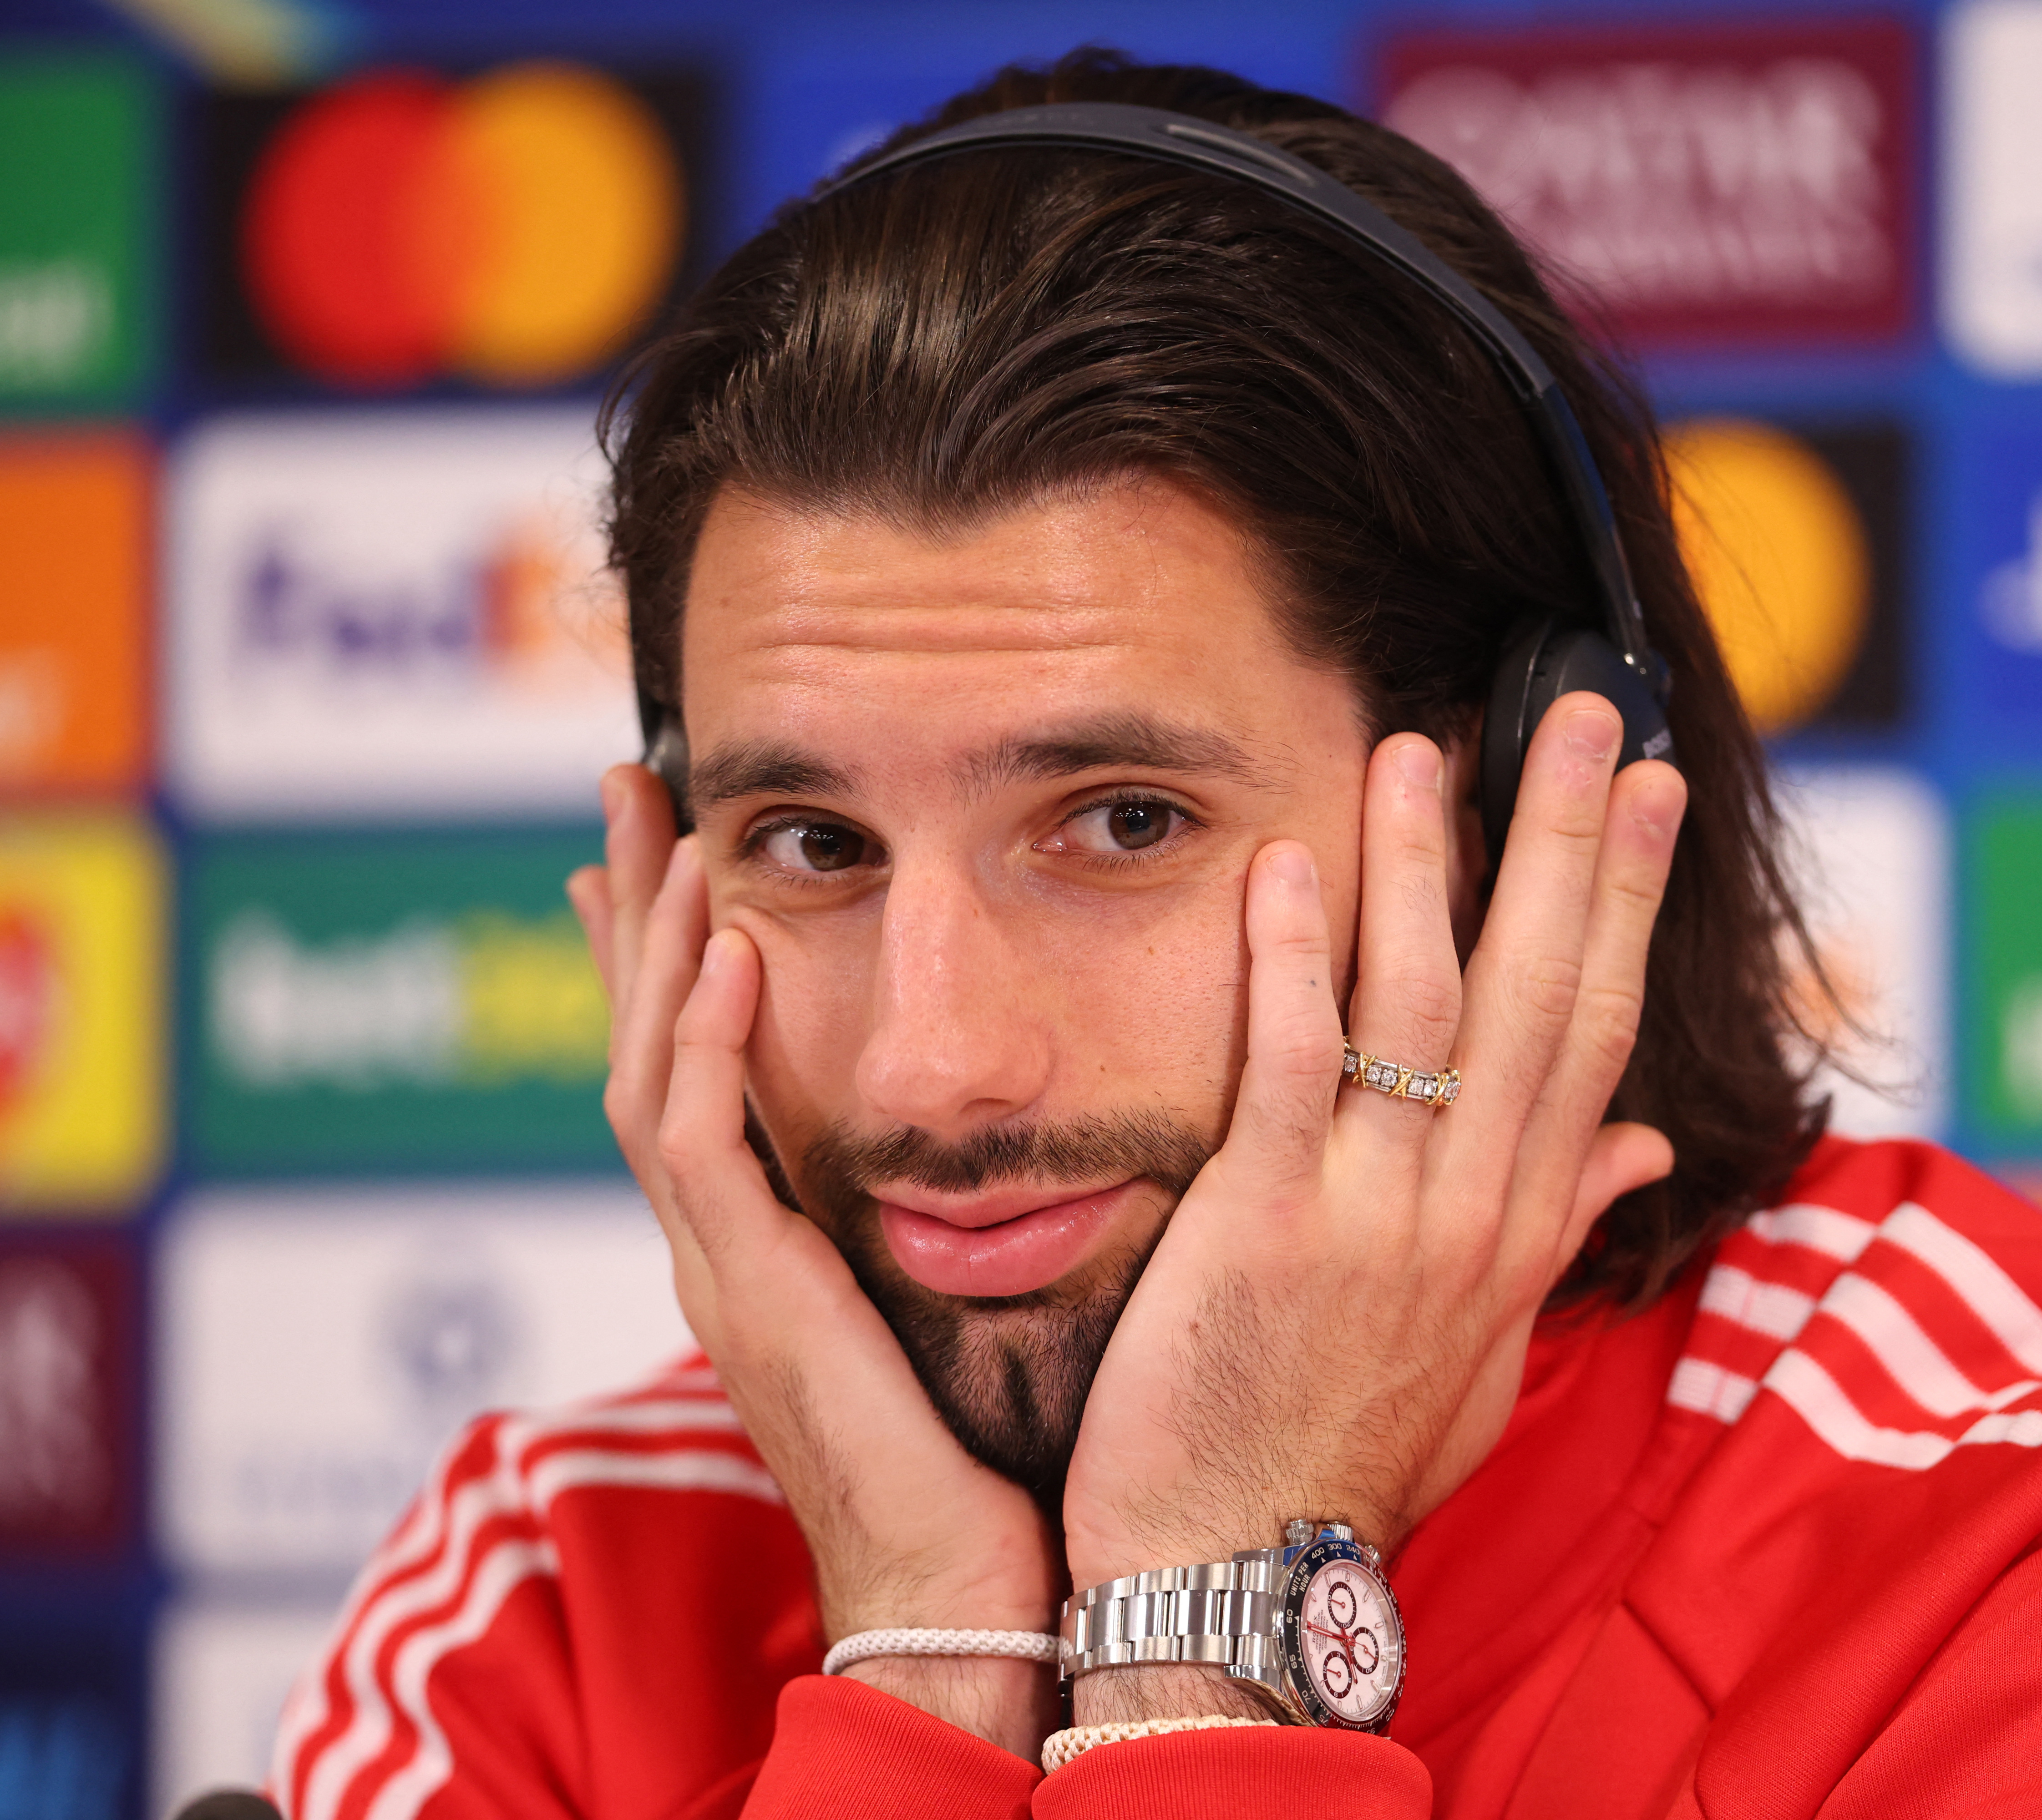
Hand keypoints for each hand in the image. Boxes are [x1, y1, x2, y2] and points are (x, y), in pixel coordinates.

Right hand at [567, 768, 1061, 1755]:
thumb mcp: (953, 1297)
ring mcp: (723, 1273)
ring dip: (655, 947)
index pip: (700, 1063)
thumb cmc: (985, 1460)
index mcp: (771, 1241)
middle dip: (638, 913)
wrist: (969, 1593)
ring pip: (654, 1075)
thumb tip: (1006, 1128)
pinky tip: (725, 960)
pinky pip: (704, 1150)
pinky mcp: (752, 1301)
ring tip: (667, 830)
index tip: (681, 846)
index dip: (676, 953)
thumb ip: (950, 1208)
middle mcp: (726, 1247)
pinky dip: (708, 1048)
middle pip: (651, 1043)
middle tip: (630, 790)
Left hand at [1059, 694, 1682, 1615]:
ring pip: (1421, 1006)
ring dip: (1426, 867)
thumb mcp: (1488, 1349)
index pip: (1597, 1029)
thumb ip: (1561, 1228)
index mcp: (1521, 1227)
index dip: (1624, 901)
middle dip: (1566, 844)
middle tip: (1581, 716)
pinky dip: (1291, 961)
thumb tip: (1643, 1148)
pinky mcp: (1267, 1225)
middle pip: (1539, 992)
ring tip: (1421, 744)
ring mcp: (1376, 1214)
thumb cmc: (1353, 1453)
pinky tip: (1287, 863)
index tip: (1642, 794)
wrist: (1246, 1574)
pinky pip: (1290, 1067)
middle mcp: (1472, 1208)